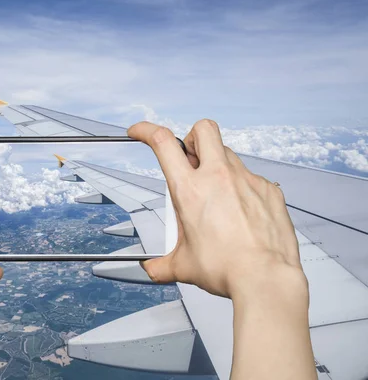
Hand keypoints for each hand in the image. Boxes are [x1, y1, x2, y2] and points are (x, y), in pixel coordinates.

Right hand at [128, 120, 306, 300]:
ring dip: (217, 165)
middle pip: (203, 129)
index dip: (146, 130)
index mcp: (190, 190)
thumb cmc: (227, 269)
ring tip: (217, 195)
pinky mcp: (268, 190)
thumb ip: (161, 265)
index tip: (140, 132)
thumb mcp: (183, 266)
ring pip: (228, 153)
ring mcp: (247, 180)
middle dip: (191, 138)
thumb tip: (152, 269)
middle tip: (190, 159)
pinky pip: (252, 178)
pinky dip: (242, 188)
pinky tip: (241, 212)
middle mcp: (218, 177)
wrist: (265, 279)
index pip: (162, 142)